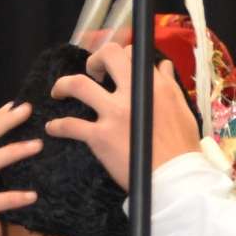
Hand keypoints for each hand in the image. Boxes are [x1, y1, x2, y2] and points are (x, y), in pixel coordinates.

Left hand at [45, 36, 204, 188]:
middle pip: (107, 57)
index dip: (122, 58)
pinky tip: (53, 128)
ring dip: (63, 85)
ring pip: (78, 85)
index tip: (117, 68)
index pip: (133, 56)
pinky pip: (70, 125)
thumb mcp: (181, 110)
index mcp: (153, 87)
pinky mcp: (100, 137)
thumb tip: (162, 66)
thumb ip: (168, 85)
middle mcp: (131, 95)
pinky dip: (58, 126)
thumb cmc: (182, 148)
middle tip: (92, 72)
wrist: (176, 179)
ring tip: (59, 92)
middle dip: (95, 60)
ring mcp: (113, 114)